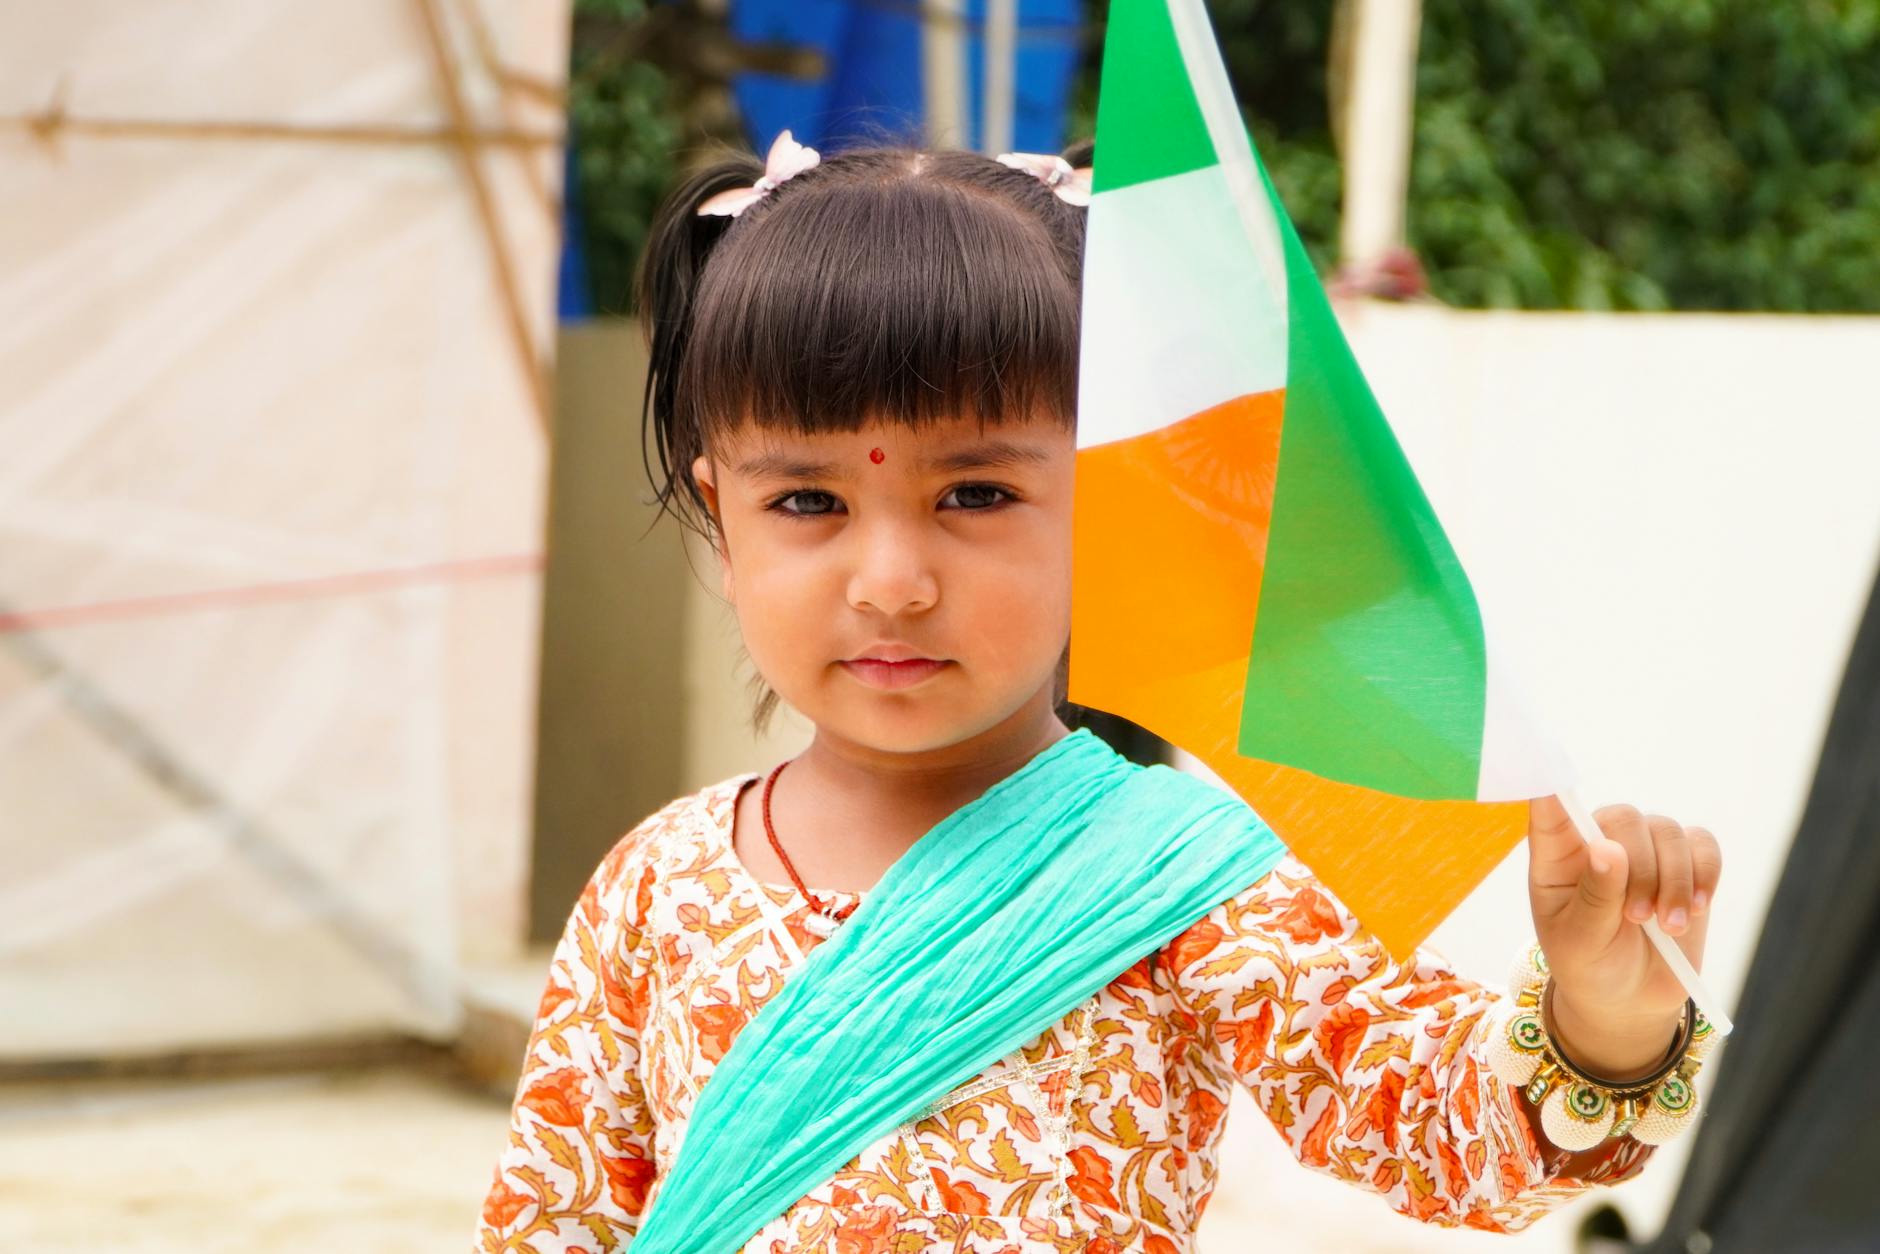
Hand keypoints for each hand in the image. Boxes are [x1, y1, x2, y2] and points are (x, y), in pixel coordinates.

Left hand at [1524, 798, 1722, 1077]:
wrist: (1630, 997)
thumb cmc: (1590, 964)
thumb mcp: (1581, 942)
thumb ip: (1595, 898)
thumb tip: (1607, 849)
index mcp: (1556, 859)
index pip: (1549, 812)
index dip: (1550, 790)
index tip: (1551, 783)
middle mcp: (1598, 842)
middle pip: (1624, 819)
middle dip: (1640, 868)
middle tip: (1638, 917)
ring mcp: (1644, 850)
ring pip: (1667, 831)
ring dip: (1674, 880)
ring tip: (1667, 926)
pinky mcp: (1685, 864)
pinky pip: (1703, 845)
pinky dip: (1705, 875)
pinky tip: (1694, 907)